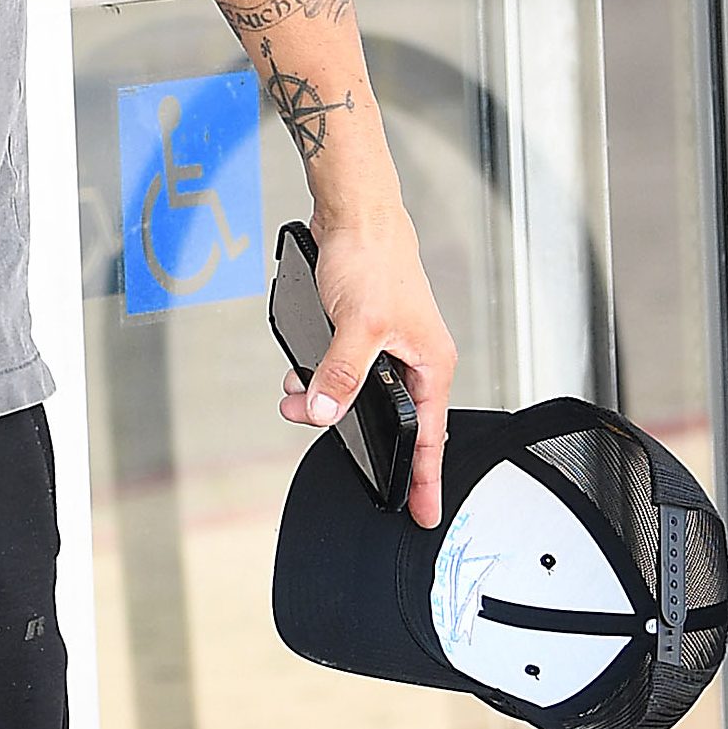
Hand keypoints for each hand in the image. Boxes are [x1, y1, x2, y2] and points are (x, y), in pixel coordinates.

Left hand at [280, 205, 456, 529]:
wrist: (353, 216)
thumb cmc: (374, 259)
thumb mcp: (359, 325)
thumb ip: (342, 373)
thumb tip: (327, 410)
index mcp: (430, 363)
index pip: (429, 437)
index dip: (423, 479)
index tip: (423, 513)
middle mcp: (414, 358)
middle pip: (387, 418)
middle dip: (348, 427)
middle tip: (314, 426)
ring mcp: (387, 346)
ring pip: (356, 394)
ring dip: (324, 399)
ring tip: (297, 397)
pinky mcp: (361, 333)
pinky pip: (340, 372)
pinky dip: (319, 377)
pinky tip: (300, 373)